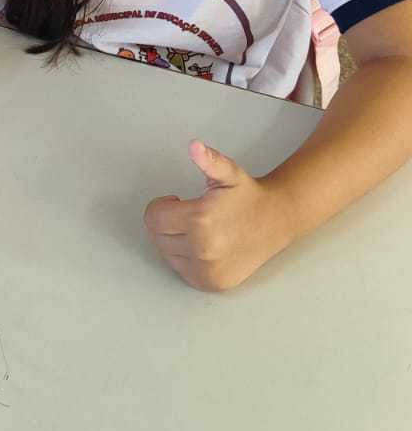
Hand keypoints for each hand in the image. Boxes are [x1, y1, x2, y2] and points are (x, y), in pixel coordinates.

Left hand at [144, 140, 293, 291]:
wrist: (277, 221)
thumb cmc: (248, 196)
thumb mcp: (229, 173)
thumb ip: (209, 161)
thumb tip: (195, 147)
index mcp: (201, 220)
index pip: (154, 218)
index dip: (162, 206)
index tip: (177, 201)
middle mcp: (202, 250)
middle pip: (157, 237)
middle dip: (167, 223)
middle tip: (190, 215)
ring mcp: (207, 271)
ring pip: (167, 254)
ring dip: (175, 241)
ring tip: (199, 230)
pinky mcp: (211, 284)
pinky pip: (181, 270)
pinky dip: (186, 258)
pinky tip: (204, 246)